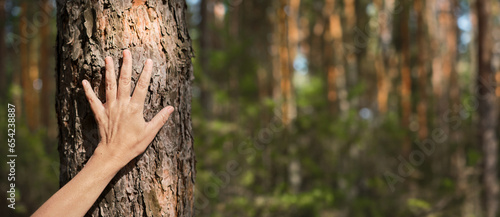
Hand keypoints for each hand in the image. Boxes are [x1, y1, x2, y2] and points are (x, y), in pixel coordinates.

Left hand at [82, 50, 173, 167]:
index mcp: (135, 108)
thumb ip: (160, 119)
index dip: (146, 73)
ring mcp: (110, 108)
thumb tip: (171, 108)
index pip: (142, 86)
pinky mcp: (100, 114)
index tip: (149, 61)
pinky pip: (93, 100)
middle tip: (126, 51)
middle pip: (124, 81)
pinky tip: (84, 81)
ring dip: (109, 71)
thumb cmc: (133, 145)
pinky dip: (88, 91)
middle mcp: (122, 104)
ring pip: (109, 86)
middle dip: (126, 65)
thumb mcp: (150, 133)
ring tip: (108, 58)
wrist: (113, 154)